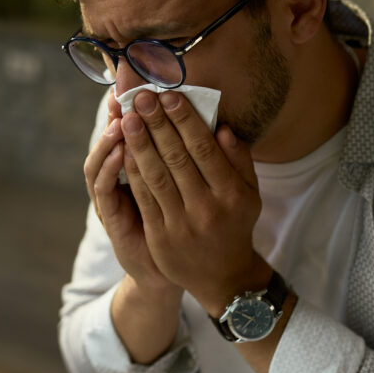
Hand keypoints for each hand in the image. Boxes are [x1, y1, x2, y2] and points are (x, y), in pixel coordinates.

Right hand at [83, 89, 181, 296]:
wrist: (167, 272)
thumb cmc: (179, 227)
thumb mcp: (190, 190)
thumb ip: (195, 160)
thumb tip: (217, 126)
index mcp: (137, 171)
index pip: (128, 132)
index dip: (130, 109)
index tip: (137, 85)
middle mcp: (118, 181)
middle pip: (110, 141)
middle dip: (117, 116)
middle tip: (123, 93)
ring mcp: (110, 200)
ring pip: (100, 161)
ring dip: (109, 138)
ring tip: (122, 118)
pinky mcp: (109, 218)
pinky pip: (104, 190)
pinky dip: (110, 169)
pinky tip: (120, 151)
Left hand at [121, 90, 270, 315]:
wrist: (223, 276)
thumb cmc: (235, 224)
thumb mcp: (250, 194)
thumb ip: (239, 160)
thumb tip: (222, 127)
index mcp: (232, 194)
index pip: (204, 149)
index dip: (185, 120)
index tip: (169, 96)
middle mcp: (207, 208)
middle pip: (177, 158)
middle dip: (157, 124)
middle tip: (142, 97)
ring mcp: (181, 224)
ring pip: (156, 176)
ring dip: (139, 143)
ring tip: (128, 116)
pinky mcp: (160, 236)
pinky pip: (143, 197)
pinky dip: (132, 171)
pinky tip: (123, 149)